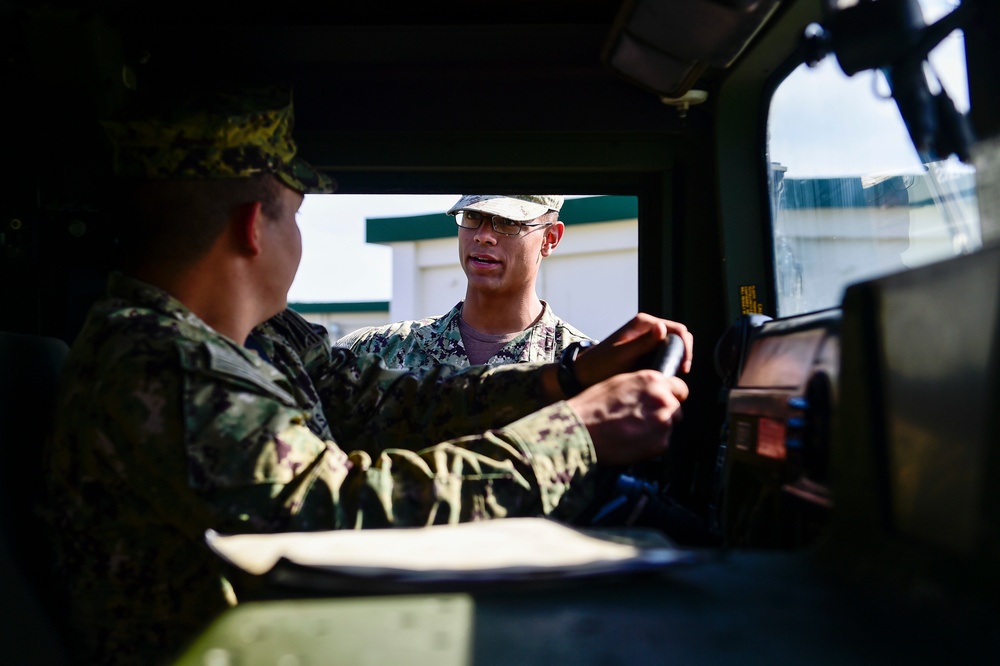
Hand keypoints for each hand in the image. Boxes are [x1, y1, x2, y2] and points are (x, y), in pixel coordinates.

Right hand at [567, 370, 688, 465]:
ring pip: (669, 426)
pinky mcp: (660, 444)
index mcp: (652, 380)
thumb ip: (642, 385)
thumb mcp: (618, 383)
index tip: (663, 401)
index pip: (680, 388)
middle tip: (641, 420)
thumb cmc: (592, 407)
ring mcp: (663, 423)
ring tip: (633, 432)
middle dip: (663, 413)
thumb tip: (654, 390)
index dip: (671, 395)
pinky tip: (632, 442)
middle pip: (676, 408)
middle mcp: (663, 399)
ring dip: (657, 429)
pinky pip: (662, 443)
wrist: (580, 432)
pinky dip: (651, 445)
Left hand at [574, 314, 692, 387]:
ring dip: (676, 359)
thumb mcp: (622, 356)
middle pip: (678, 337)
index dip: (685, 348)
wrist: (583, 374)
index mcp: (643, 323)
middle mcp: (647, 327)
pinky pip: (664, 353)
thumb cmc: (599, 365)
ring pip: (672, 346)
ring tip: (671, 376)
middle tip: (679, 374)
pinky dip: (667, 363)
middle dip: (683, 354)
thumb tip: (662, 328)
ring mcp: (647, 338)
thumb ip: (642, 343)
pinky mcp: (645, 349)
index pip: (678, 330)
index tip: (683, 368)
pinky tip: (662, 375)